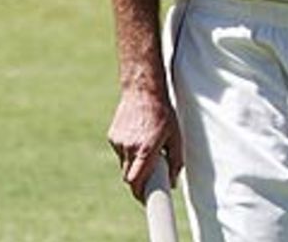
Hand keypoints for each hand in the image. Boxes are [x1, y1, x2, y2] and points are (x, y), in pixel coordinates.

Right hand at [107, 86, 182, 201]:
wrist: (143, 89)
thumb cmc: (163, 111)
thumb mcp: (176, 134)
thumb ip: (176, 159)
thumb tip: (173, 181)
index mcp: (145, 149)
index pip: (136, 181)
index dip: (139, 194)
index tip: (145, 199)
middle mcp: (129, 148)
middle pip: (129, 176)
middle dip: (139, 179)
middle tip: (151, 175)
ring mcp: (118, 142)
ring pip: (124, 164)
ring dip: (135, 162)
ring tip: (148, 144)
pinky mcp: (112, 137)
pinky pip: (120, 152)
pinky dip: (129, 150)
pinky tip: (139, 135)